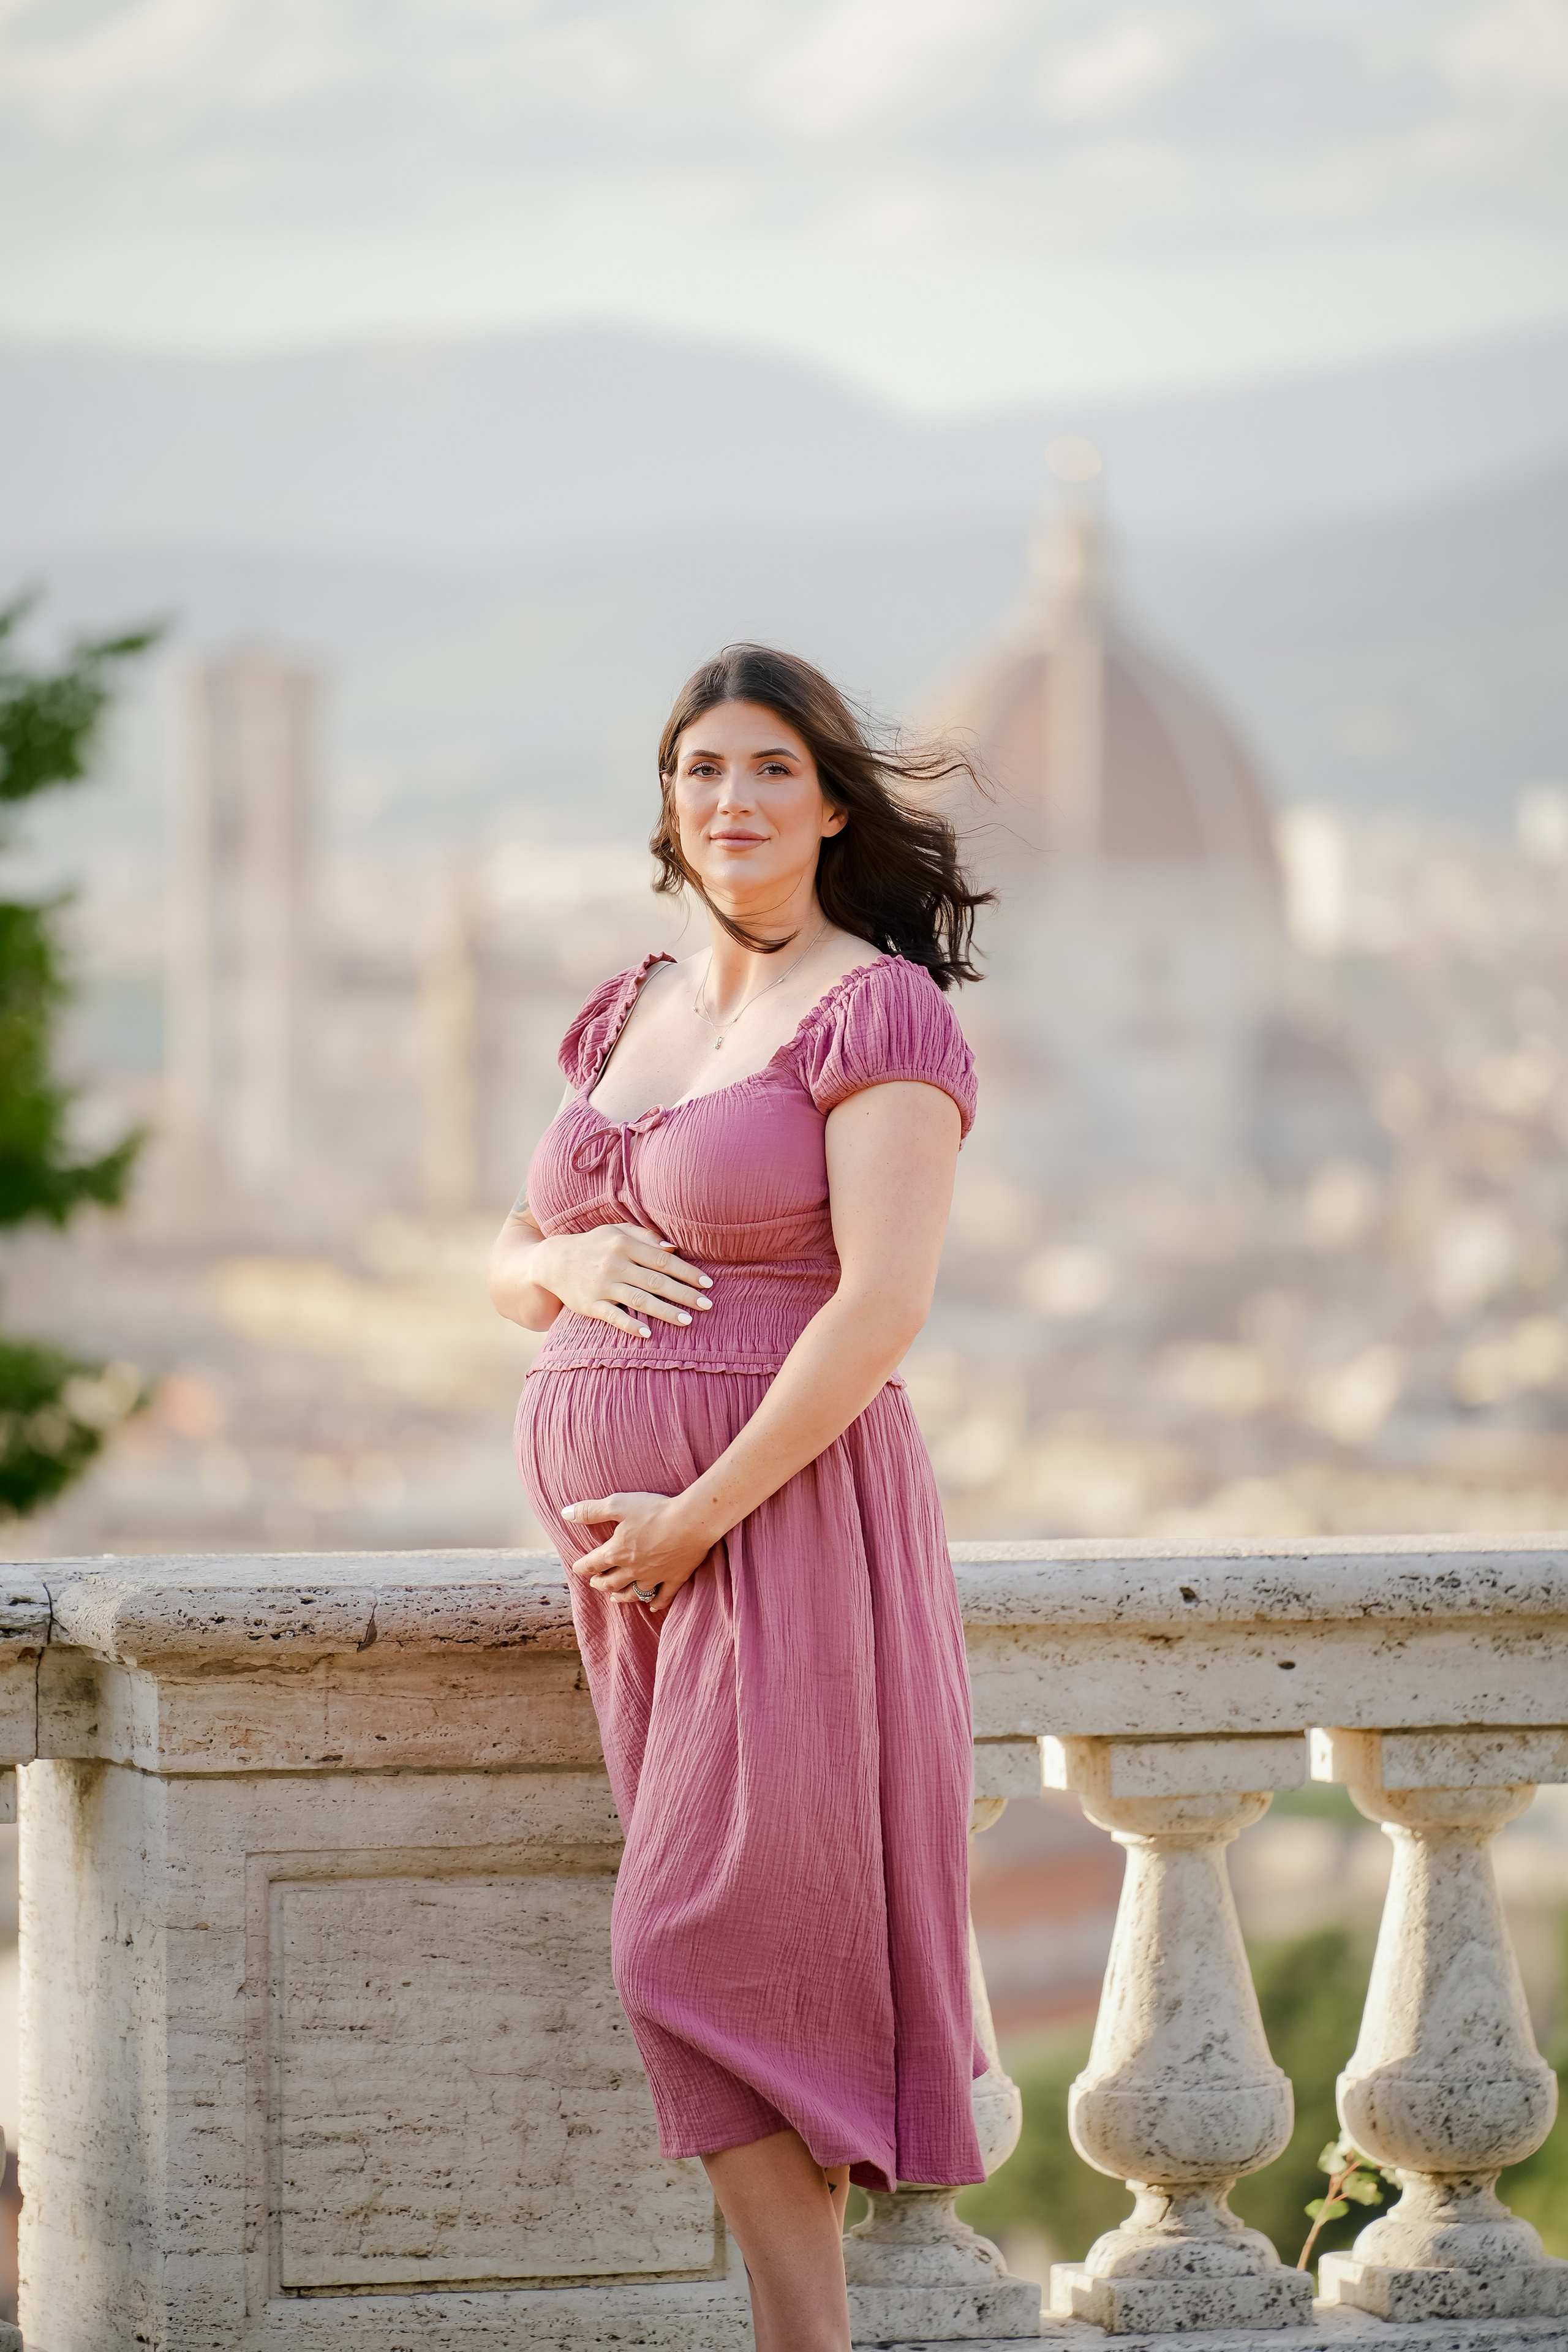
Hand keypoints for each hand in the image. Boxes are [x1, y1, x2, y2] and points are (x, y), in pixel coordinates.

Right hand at [533, 1224, 712, 1338]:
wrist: (552, 1261)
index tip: (707, 1284)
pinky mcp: (590, 1304)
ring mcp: (602, 1285)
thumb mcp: (616, 1232)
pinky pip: (613, 1316)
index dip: (687, 1272)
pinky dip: (630, 1324)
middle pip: (656, 1280)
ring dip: (665, 1311)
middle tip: (707, 1305)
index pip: (663, 1259)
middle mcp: (614, 1264)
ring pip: (639, 1299)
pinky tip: (648, 1334)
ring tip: (687, 1321)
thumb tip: (674, 1248)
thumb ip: (645, 1237)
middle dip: (683, 1294)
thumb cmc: (594, 1245)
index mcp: (624, 1244)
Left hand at [563, 1491, 715, 1611]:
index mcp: (617, 1551)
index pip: (593, 1563)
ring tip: (614, 1597)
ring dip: (622, 1596)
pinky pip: (663, 1597)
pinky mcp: (674, 1578)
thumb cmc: (654, 1511)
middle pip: (611, 1582)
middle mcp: (632, 1569)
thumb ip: (591, 1510)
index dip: (582, 1566)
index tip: (577, 1568)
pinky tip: (651, 1606)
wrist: (691, 1521)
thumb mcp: (618, 1504)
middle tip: (594, 1583)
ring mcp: (654, 1576)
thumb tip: (565, 1514)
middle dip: (600, 1583)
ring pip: (634, 1593)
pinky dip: (656, 1603)